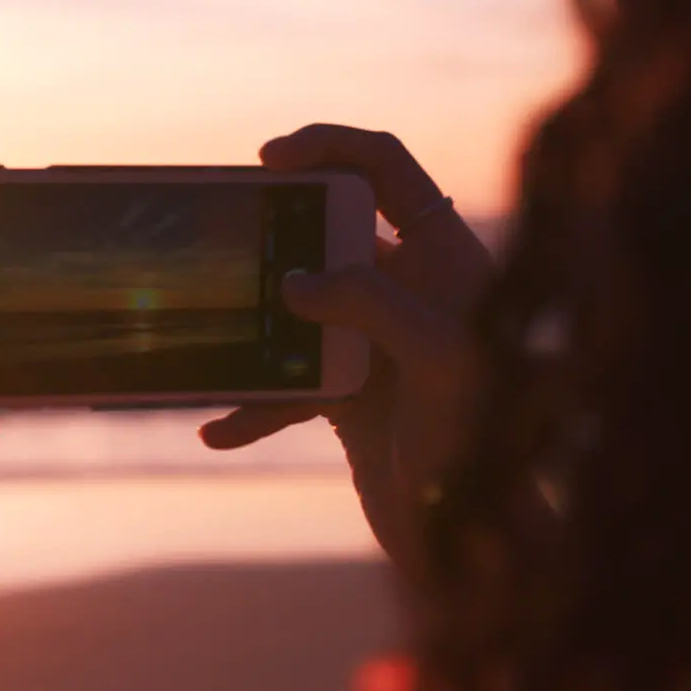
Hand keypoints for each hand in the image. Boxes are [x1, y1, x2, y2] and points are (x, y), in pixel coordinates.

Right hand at [199, 125, 493, 576]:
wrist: (475, 542)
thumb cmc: (482, 446)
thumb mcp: (440, 358)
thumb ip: (369, 303)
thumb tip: (292, 285)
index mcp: (445, 259)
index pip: (386, 168)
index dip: (327, 148)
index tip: (268, 161)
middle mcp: (408, 291)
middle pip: (325, 234)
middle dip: (272, 239)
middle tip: (226, 246)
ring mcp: (372, 341)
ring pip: (294, 309)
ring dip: (250, 327)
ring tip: (208, 340)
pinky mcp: (346, 393)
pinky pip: (284, 383)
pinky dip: (251, 406)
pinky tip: (219, 430)